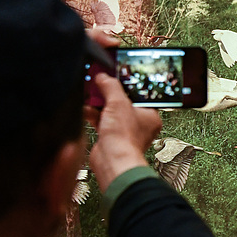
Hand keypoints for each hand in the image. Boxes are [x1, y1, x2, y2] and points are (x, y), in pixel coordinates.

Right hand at [87, 72, 161, 191]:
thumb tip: (104, 77)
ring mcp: (125, 131)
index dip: (127, 84)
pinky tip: (86, 107)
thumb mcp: (118, 103)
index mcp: (150, 115)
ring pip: (111, 111)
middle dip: (109, 93)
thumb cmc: (124, 138)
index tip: (116, 76)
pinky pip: (102, 121)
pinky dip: (94, 114)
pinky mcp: (111, 137)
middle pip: (123, 102)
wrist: (111, 160)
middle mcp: (139, 124)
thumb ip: (111, 87)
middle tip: (101, 82)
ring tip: (91, 93)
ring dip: (100, 103)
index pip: (140, 94)